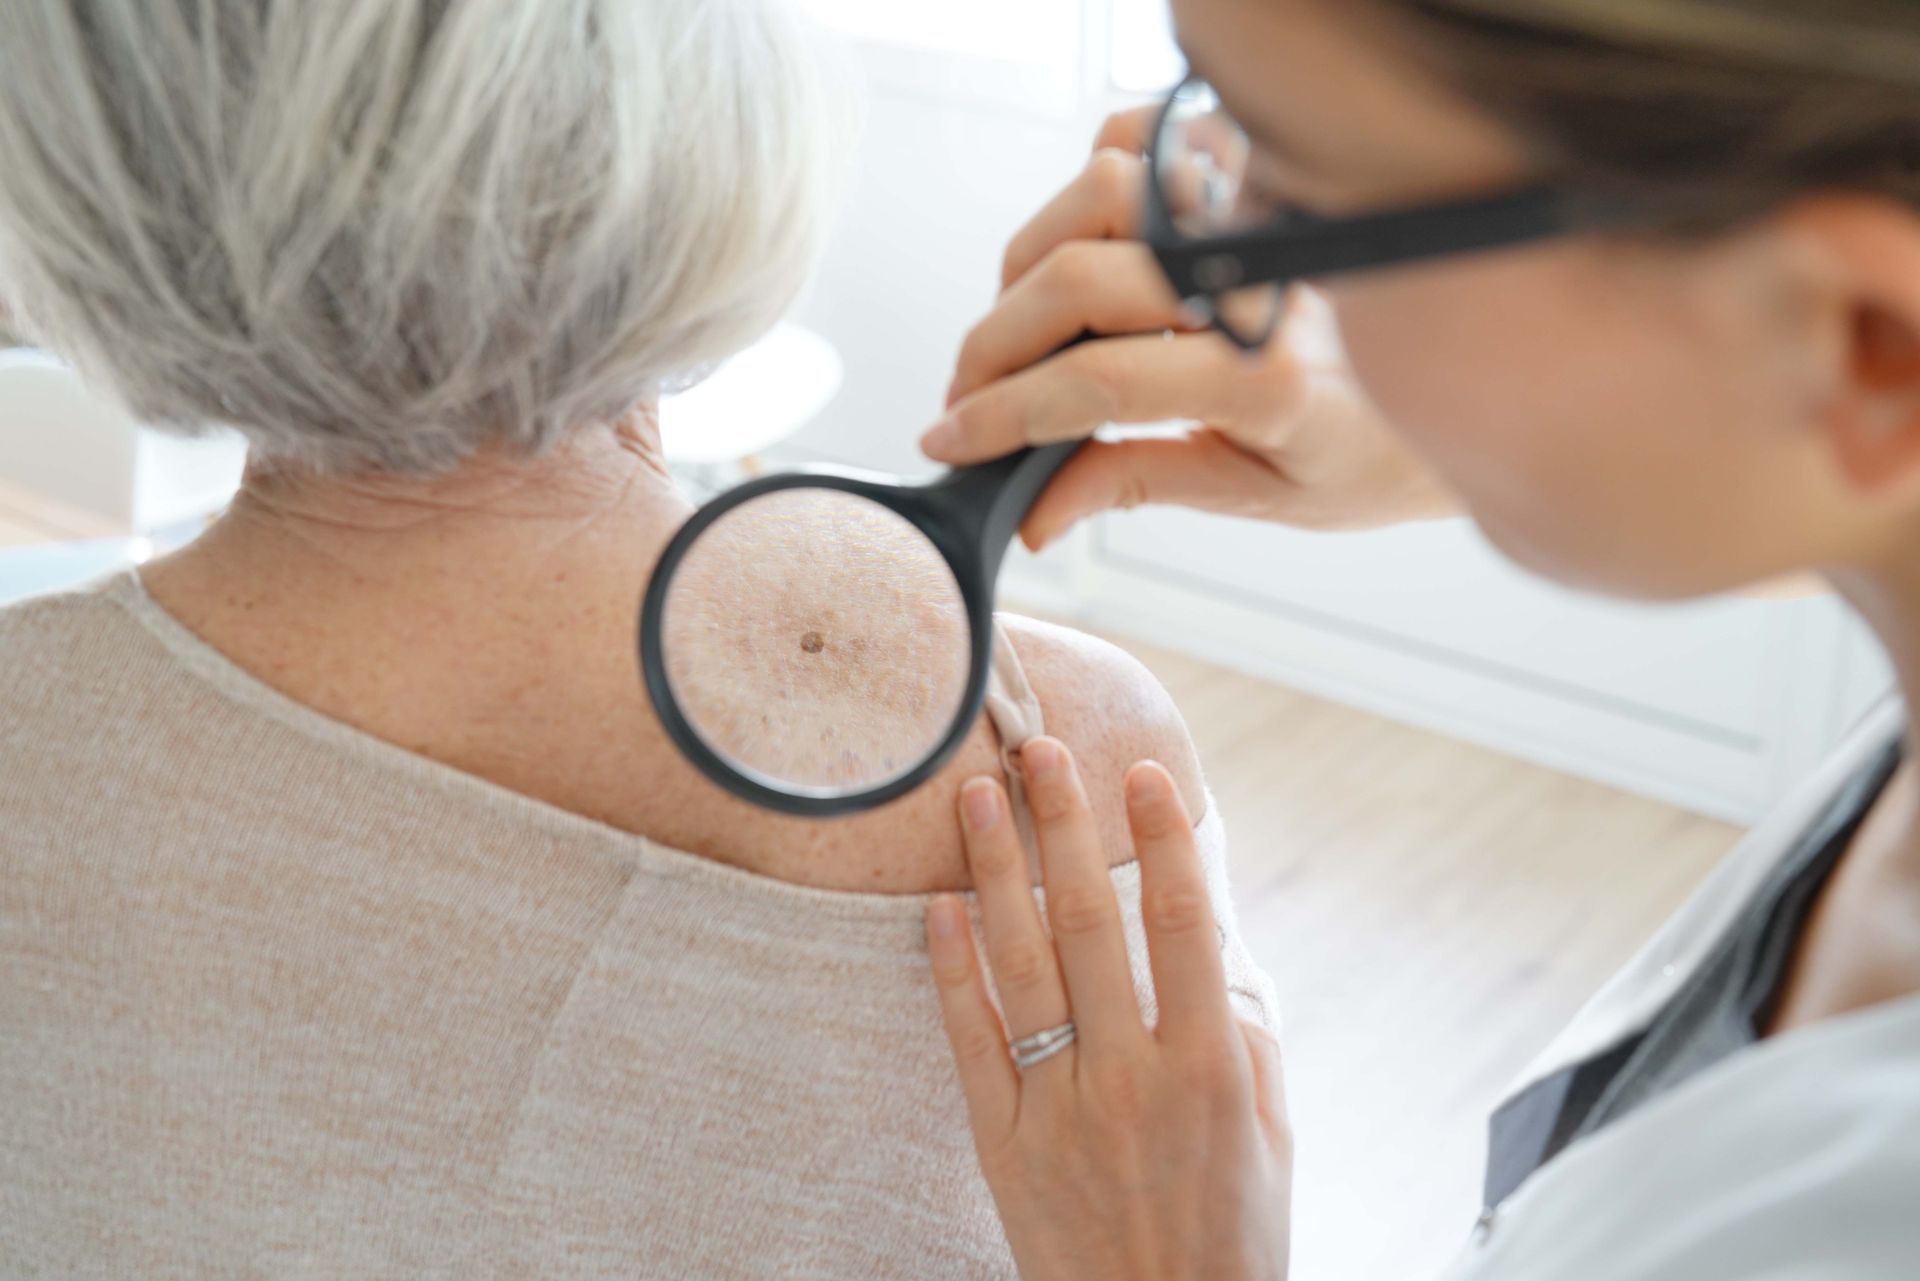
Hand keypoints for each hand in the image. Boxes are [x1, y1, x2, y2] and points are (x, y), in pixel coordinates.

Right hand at [921, 107, 1457, 549]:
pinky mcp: (1252, 177)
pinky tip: (1079, 247)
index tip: (950, 440)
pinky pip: (1146, 142)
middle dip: (993, 345)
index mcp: (1265, 377)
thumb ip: (1137, 485)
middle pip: (1076, 279)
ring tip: (1019, 332)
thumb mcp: (1256, 495)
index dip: (1003, 413)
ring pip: (1099, 194)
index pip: (1096, 382)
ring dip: (1031, 263)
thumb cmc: (1373, 449)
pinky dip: (1091, 178)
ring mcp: (1255, 212)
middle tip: (965, 400)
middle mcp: (1259, 277)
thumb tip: (1035, 513)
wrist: (1472, 386)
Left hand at [925, 738, 1291, 1280]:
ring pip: (1021, 964)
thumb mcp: (1270, 1130)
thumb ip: (1243, 1030)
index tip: (1141, 772)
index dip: (1162, 838)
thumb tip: (1213, 938)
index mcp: (1207, 1066)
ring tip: (975, 797)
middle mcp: (1130, 1076)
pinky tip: (937, 906)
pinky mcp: (1004, 1142)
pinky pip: (971, 1040)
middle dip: (1063, 824)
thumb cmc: (1229, 1234)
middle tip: (1039, 750)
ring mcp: (1060, 1107)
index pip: (1179, 923)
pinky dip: (951, 970)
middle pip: (1088, 921)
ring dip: (995, 870)